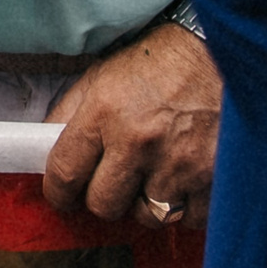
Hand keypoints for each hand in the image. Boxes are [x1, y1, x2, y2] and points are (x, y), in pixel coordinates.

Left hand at [43, 21, 221, 227]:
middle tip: (114, 180)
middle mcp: (140, 141)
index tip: (64, 195)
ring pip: (147, 216)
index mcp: (105, 112)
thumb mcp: (102, 76)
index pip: (65, 174)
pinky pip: (188, 219)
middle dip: (104, 197)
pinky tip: (184, 180)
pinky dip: (184, 207)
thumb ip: (69, 115)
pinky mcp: (216, 178)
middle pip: (104, 205)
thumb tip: (44, 149)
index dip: (59, 192)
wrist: (222, 48)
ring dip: (145, 203)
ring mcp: (180, 163)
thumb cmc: (158, 62)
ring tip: (153, 176)